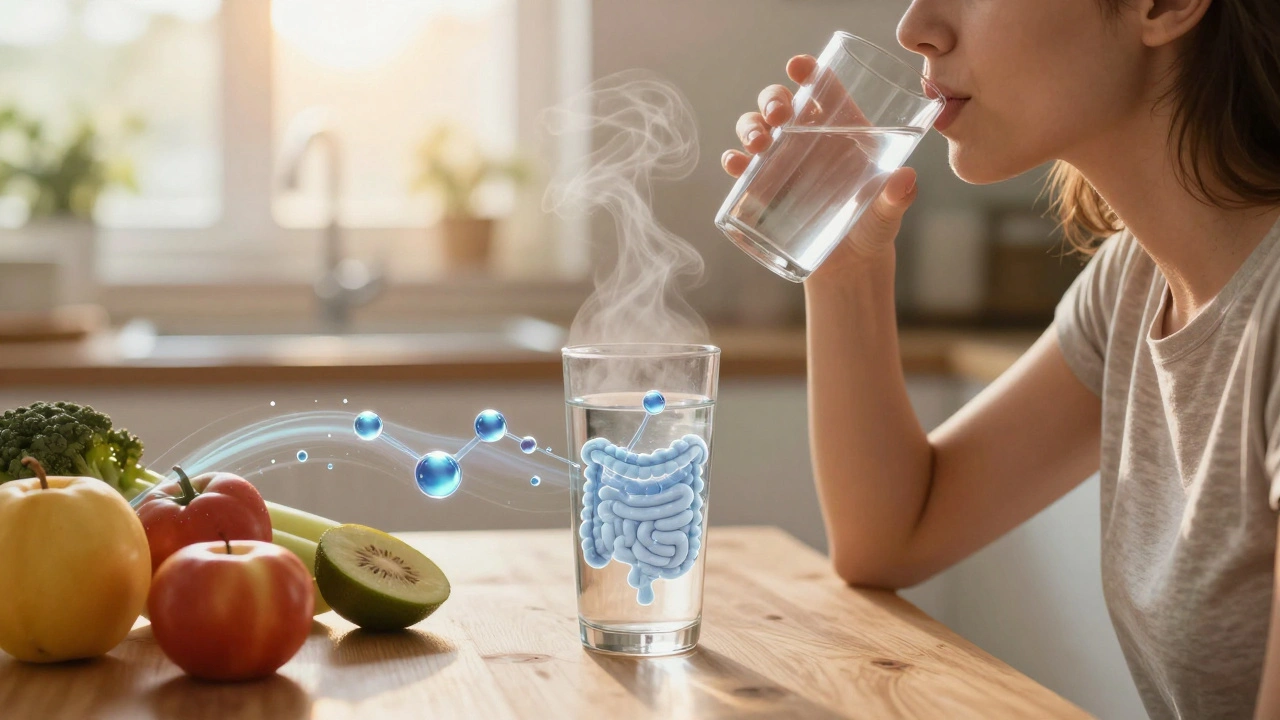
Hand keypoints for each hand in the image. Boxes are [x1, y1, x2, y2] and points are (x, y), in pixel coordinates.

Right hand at [721, 55, 916, 278]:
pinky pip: (742, 168)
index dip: (808, 72)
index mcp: (842, 129)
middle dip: (771, 100)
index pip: (823, 90)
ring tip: (757, 144)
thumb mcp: (889, 211)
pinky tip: (736, 165)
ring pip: (756, 128)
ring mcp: (783, 162)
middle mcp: (808, 139)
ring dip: (749, 127)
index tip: (797, 66)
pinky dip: (734, 161)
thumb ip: (897, 197)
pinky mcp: (765, 189)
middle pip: (781, 103)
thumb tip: (905, 179)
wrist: (850, 265)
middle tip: (778, 116)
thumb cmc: (873, 227)